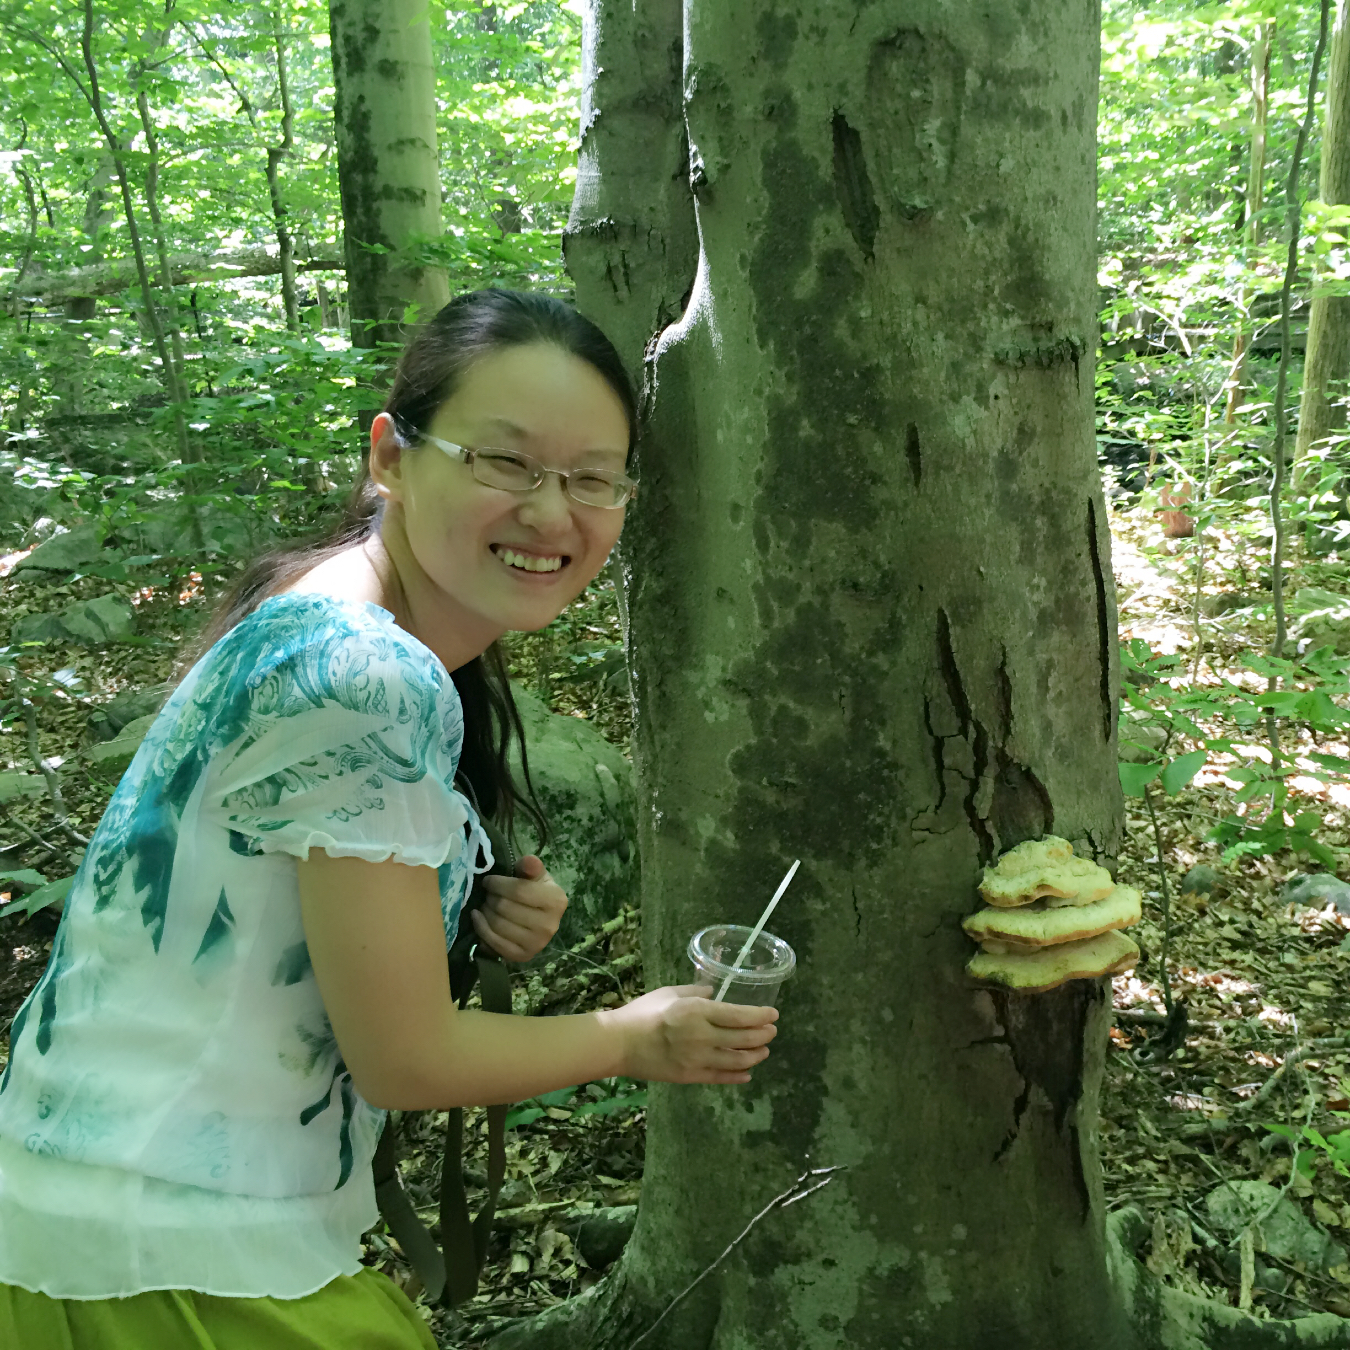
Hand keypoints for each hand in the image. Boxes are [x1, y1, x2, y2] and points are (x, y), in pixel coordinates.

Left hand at [470, 855, 567, 961]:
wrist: (542, 919)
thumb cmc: (536, 892)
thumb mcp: (536, 875)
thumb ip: (531, 866)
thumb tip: (528, 861)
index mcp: (556, 901)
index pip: (518, 890)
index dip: (498, 884)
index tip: (488, 881)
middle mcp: (549, 925)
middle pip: (505, 908)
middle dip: (490, 897)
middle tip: (487, 893)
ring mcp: (536, 944)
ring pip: (497, 925)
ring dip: (484, 912)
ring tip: (484, 904)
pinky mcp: (523, 956)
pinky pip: (494, 943)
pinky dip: (481, 929)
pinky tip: (478, 918)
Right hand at [601, 985, 778, 1084]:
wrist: (620, 1044)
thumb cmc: (643, 1013)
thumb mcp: (670, 993)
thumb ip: (695, 991)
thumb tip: (714, 992)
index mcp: (697, 1012)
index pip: (739, 1016)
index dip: (760, 1016)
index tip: (773, 1015)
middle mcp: (702, 1036)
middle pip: (744, 1039)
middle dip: (763, 1035)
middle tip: (771, 1032)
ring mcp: (698, 1059)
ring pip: (737, 1061)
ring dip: (755, 1056)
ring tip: (763, 1051)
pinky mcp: (691, 1077)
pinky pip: (721, 1077)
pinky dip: (738, 1075)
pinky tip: (747, 1073)